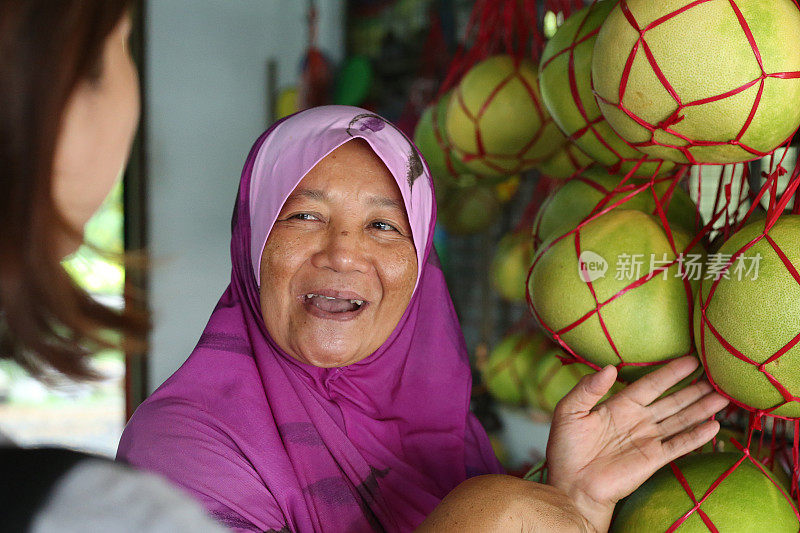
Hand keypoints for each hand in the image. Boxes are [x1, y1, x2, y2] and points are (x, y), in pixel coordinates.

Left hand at [545, 356, 728, 532]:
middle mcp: (638, 420)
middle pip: (672, 400)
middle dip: (694, 389)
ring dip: (701, 408)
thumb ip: (588, 388)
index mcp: (619, 405)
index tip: (691, 359)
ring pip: (680, 419)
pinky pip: (679, 445)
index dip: (670, 372)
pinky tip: (714, 425)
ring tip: (723, 396)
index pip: (650, 384)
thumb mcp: (569, 411)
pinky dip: (696, 436)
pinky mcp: (653, 459)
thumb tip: (610, 367)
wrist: (572, 486)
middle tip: (717, 375)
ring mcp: (648, 439)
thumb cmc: (565, 449)